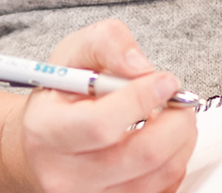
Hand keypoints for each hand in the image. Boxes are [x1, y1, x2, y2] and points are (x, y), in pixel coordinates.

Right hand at [2, 19, 196, 192]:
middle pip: (142, 155)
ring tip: (172, 115)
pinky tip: (164, 141)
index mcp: (46, 130)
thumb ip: (108, 43)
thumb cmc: (59, 96)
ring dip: (180, 140)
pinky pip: (162, 191)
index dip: (143, 98)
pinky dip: (174, 162)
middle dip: (176, 120)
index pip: (102, 124)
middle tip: (180, 98)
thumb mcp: (73, 52)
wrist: (40, 143)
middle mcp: (64, 175)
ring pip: (160, 175)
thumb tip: (141, 67)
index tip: (167, 80)